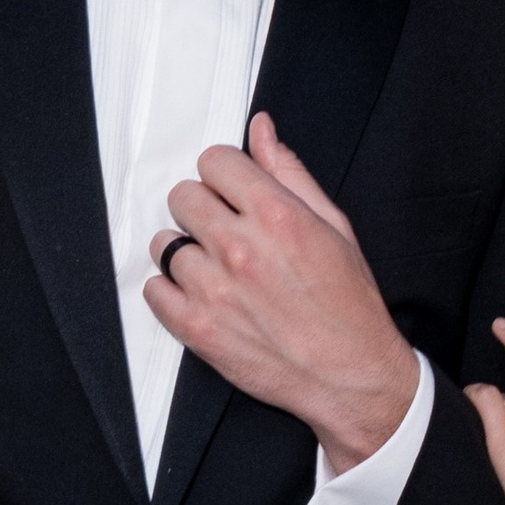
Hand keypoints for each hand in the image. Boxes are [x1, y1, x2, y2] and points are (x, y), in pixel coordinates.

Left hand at [145, 112, 419, 468]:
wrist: (350, 376)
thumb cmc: (348, 304)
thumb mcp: (333, 227)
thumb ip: (290, 173)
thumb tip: (260, 128)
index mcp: (277, 215)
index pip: (215, 161)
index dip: (224, 175)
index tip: (232, 192)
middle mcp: (241, 248)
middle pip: (183, 196)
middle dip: (203, 208)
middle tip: (226, 232)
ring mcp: (214, 290)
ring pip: (164, 243)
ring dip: (185, 251)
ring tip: (215, 269)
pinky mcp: (197, 329)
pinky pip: (154, 290)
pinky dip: (170, 290)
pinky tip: (199, 296)